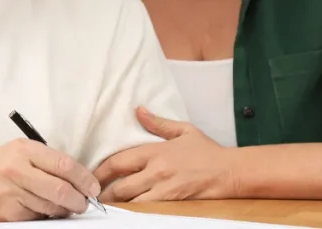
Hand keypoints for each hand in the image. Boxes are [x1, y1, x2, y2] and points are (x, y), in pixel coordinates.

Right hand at [0, 139, 100, 223]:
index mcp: (24, 150)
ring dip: (64, 210)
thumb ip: (45, 160)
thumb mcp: (17, 151)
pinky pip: (36, 219)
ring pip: (51, 207)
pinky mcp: (6, 214)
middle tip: (84, 203)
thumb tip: (77, 178)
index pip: (64, 165)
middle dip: (79, 200)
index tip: (93, 187)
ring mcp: (11, 194)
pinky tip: (44, 212)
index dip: (84, 178)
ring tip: (66, 207)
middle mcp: (17, 170)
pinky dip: (45, 218)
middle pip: (61, 189)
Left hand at [94, 106, 236, 201]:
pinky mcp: (172, 203)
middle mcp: (156, 171)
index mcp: (156, 151)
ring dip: (117, 205)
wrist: (230, 171)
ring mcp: (164, 189)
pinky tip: (126, 212)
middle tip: (91, 196)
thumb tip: (138, 110)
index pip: (119, 161)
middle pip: (120, 186)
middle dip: (103, 193)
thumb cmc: (208, 152)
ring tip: (104, 206)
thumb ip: (158, 123)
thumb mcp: (184, 131)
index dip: (100, 170)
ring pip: (131, 201)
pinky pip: (147, 210)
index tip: (91, 175)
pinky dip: (134, 211)